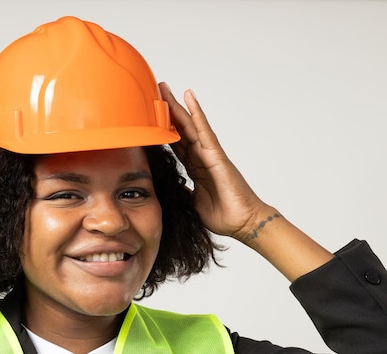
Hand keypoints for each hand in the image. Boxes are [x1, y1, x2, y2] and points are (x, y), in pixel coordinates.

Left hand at [158, 83, 268, 240]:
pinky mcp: (216, 155)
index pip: (176, 144)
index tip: (150, 117)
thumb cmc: (223, 215)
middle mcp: (202, 157)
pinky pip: (204, 131)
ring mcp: (209, 154)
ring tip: (165, 89)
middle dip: (167, 112)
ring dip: (177, 107)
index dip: (163, 130)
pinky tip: (189, 98)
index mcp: (195, 168)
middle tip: (154, 92)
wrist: (243, 223)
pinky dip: (197, 114)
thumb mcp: (192, 203)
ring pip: (190, 125)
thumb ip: (182, 191)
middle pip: (181, 130)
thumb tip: (170, 187)